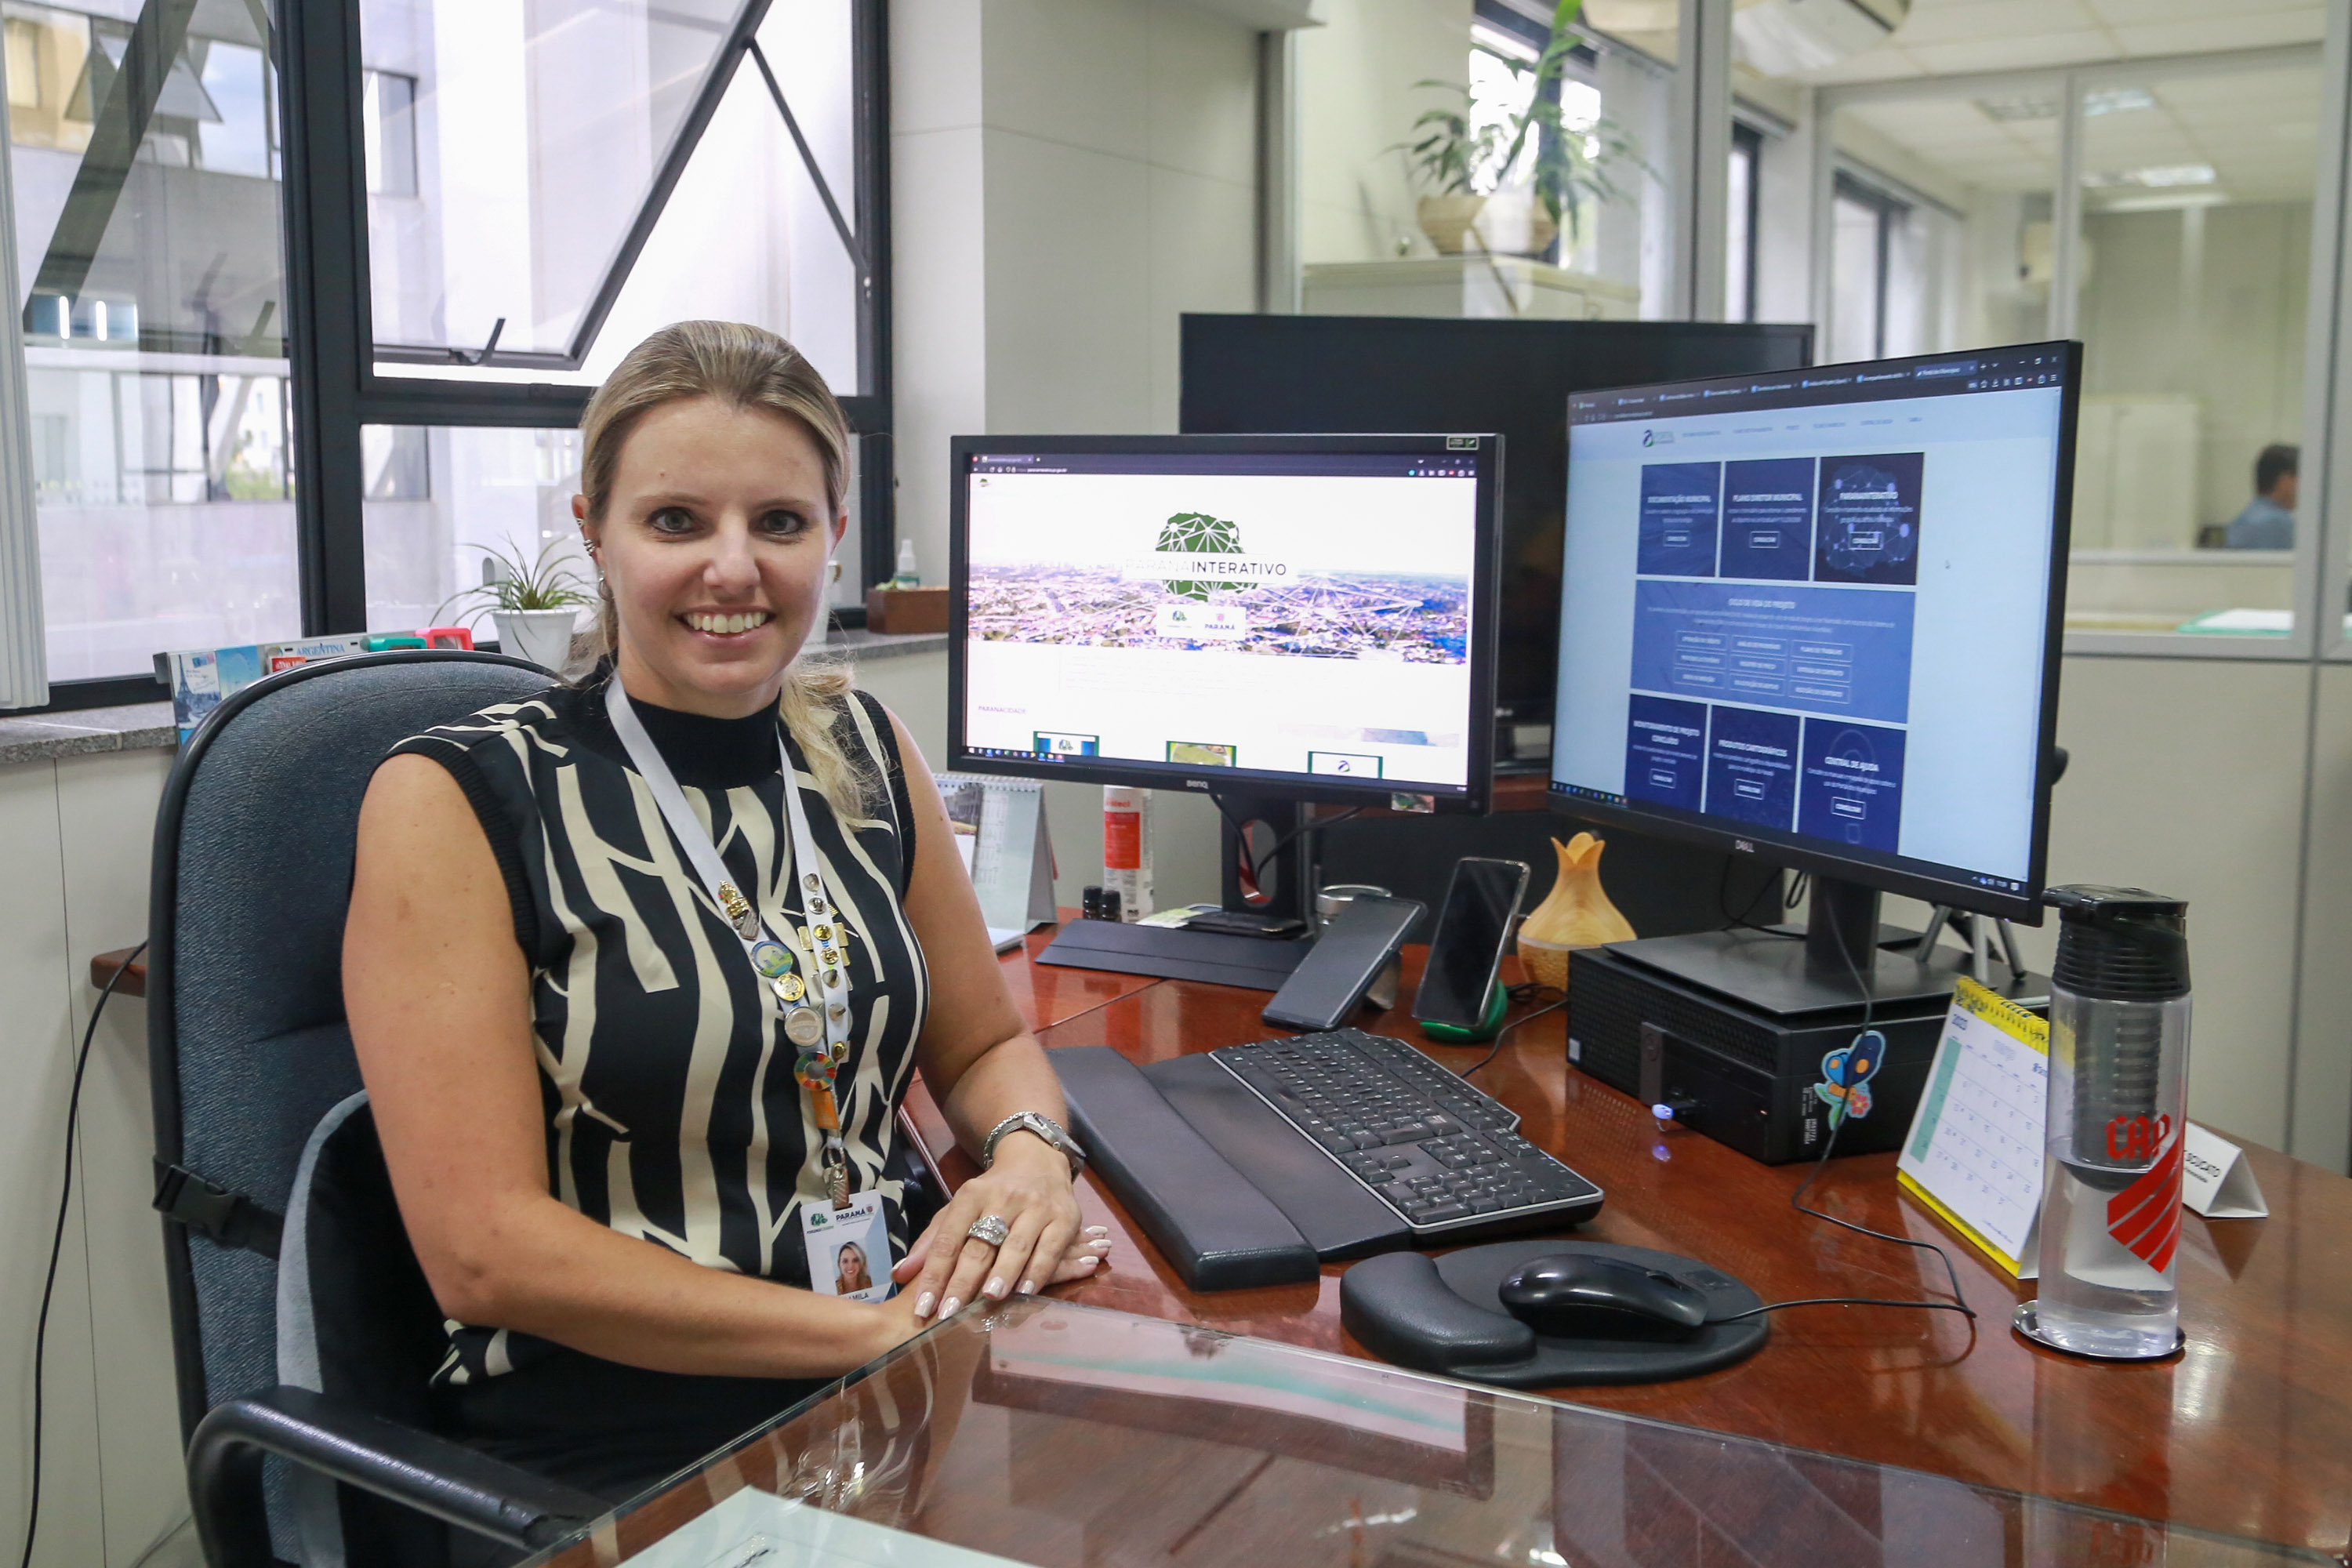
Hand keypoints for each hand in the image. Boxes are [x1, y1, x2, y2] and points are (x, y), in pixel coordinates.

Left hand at [892, 1136, 1105, 1319]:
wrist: (1039, 1162)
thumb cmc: (992, 1196)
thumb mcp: (958, 1210)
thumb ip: (931, 1243)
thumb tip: (899, 1276)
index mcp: (971, 1196)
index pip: (948, 1239)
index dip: (934, 1275)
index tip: (922, 1308)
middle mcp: (1003, 1198)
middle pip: (979, 1245)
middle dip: (962, 1282)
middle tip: (949, 1315)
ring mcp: (1036, 1207)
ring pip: (1015, 1246)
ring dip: (1002, 1274)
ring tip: (988, 1299)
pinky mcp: (1064, 1218)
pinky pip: (1049, 1249)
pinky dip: (1038, 1273)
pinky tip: (1027, 1292)